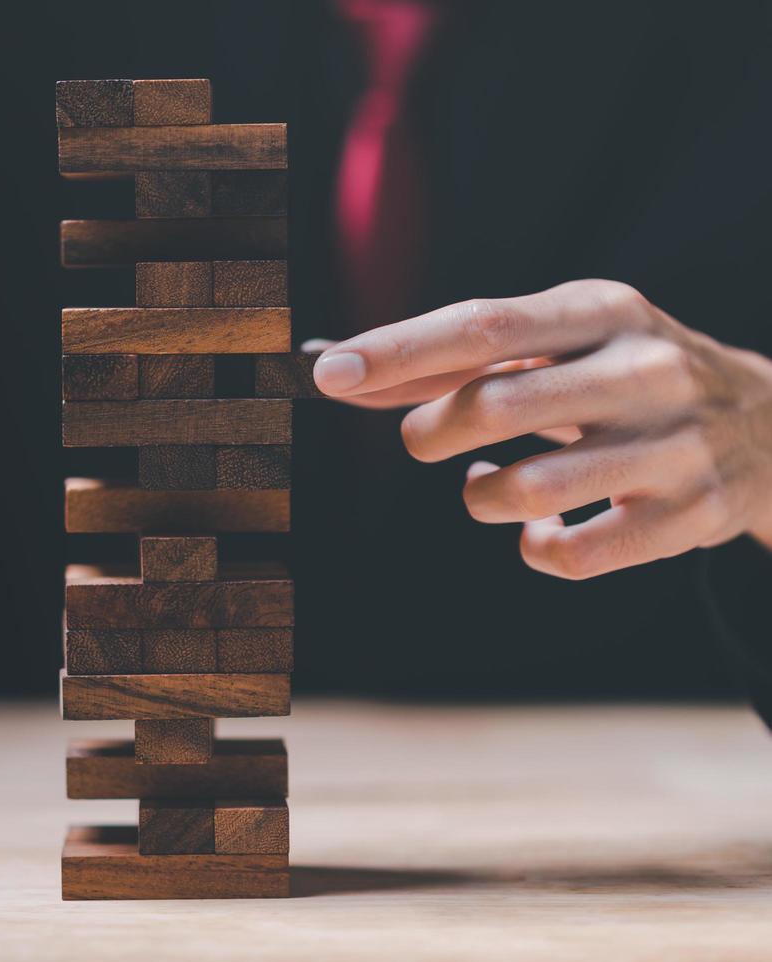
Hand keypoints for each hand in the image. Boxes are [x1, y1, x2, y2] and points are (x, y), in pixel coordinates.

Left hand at [310, 279, 771, 577]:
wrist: (766, 424)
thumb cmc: (619, 375)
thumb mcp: (556, 343)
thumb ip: (453, 360)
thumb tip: (342, 375)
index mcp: (602, 310)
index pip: (484, 325)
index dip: (397, 352)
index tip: (328, 373)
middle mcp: (644, 369)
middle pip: (496, 405)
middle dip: (430, 432)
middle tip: (424, 442)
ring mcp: (672, 445)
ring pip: (526, 491)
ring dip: (481, 496)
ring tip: (488, 483)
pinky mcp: (687, 516)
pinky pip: (573, 555)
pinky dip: (536, 549)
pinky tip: (544, 529)